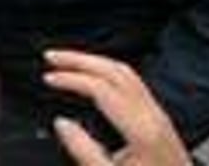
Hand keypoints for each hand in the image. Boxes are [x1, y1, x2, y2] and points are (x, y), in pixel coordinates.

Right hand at [45, 50, 189, 165]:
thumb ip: (84, 151)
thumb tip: (61, 124)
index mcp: (142, 130)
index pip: (101, 88)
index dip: (71, 78)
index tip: (48, 78)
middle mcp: (154, 116)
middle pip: (115, 71)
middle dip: (80, 59)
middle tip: (52, 57)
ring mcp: (160, 116)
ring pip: (127, 73)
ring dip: (94, 61)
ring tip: (68, 61)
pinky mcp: (160, 121)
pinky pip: (134, 83)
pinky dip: (108, 71)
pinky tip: (94, 77)